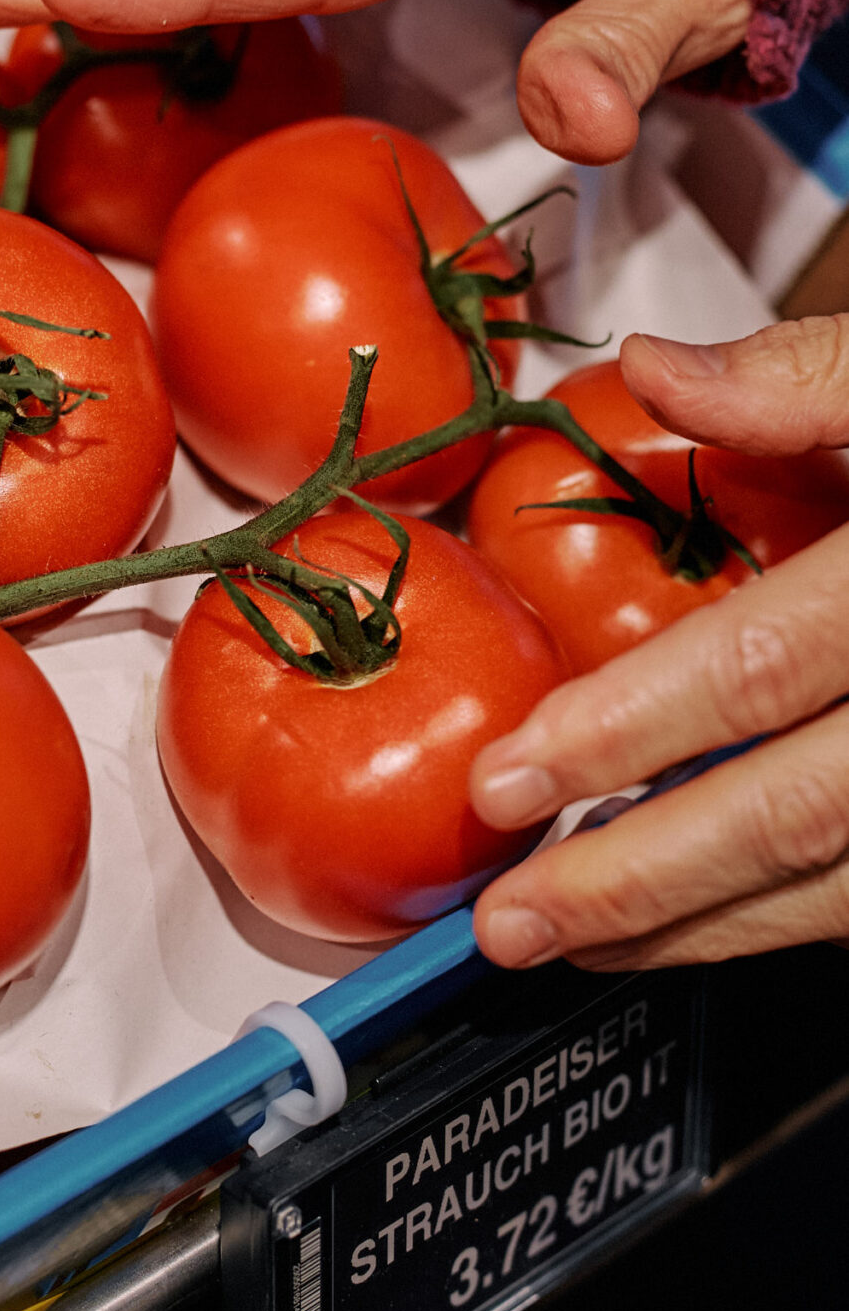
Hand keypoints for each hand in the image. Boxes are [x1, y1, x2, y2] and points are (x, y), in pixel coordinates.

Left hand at [469, 317, 848, 967]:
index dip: (625, 730)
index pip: (759, 667)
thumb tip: (653, 365)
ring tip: (584, 945)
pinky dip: (796, 922)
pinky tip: (706, 925)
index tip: (508, 778)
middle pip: (798, 812)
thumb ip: (802, 378)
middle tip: (513, 920)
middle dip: (642, 877)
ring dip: (709, 927)